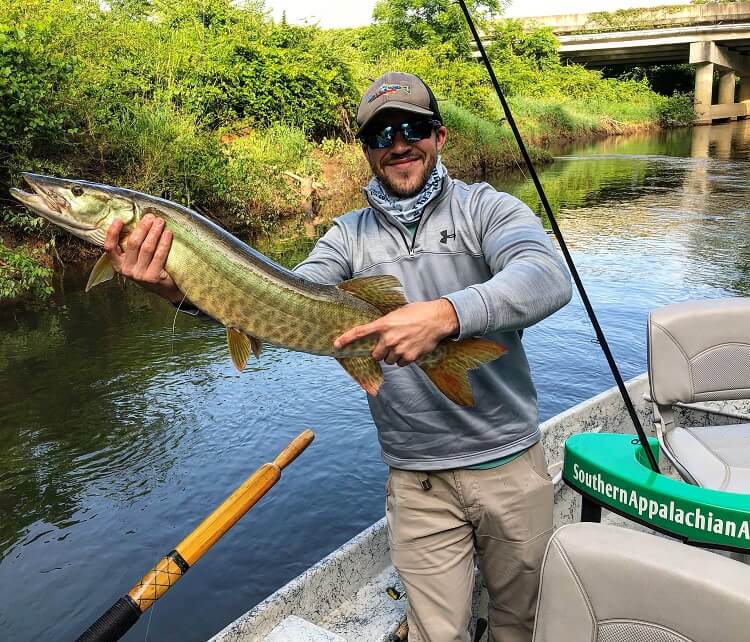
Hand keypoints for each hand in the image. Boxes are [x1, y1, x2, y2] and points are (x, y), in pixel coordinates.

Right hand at [104, 213, 183, 302]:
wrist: (166, 289)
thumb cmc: (150, 268)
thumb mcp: (137, 259)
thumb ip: (133, 245)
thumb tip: (137, 221)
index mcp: (118, 264)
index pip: (109, 247)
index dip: (112, 233)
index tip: (119, 219)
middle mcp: (127, 270)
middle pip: (133, 243)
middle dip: (142, 227)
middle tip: (151, 216)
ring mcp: (139, 275)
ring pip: (147, 248)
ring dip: (154, 232)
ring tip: (160, 222)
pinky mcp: (153, 277)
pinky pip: (159, 255)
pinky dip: (164, 242)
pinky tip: (168, 233)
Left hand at [333, 299, 458, 366]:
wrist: (437, 319)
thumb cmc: (417, 313)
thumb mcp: (397, 313)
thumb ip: (385, 324)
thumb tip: (376, 331)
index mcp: (384, 324)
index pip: (360, 333)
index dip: (346, 339)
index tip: (336, 344)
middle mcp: (389, 338)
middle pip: (376, 354)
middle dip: (381, 352)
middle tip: (391, 344)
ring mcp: (399, 349)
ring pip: (389, 360)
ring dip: (393, 356)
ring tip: (404, 344)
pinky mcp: (409, 357)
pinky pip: (401, 364)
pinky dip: (404, 359)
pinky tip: (411, 348)